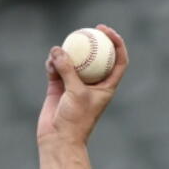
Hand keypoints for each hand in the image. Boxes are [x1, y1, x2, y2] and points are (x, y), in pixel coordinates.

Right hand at [36, 24, 128, 146]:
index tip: (106, 31)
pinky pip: (56, 68)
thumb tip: (58, 50)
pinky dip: (52, 64)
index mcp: (107, 86)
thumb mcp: (75, 93)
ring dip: (66, 54)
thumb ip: (68, 70)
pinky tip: (49, 63)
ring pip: (73, 61)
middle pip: (96, 57)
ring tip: (58, 53)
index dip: (117, 44)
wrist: (59, 138)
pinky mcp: (58, 86)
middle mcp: (93, 84)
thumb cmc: (75, 120)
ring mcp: (75, 84)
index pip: (118, 61)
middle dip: (92, 41)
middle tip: (85, 29)